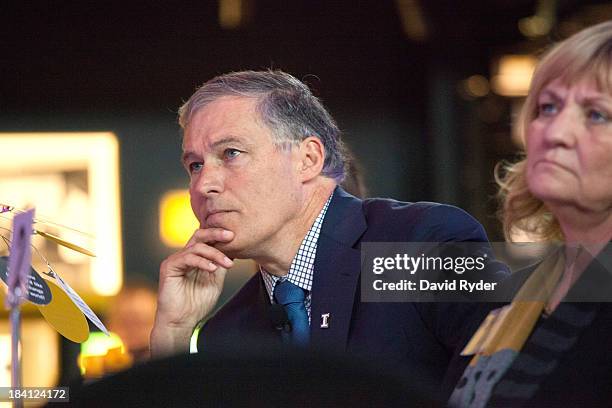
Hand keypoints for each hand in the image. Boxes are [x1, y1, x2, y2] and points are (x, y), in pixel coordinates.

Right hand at [150, 228, 234, 356]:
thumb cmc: (197, 303)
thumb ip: (221, 265)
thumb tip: (234, 250)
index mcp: (195, 258)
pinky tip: (213, 268)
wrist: (182, 321)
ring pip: (196, 247)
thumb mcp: (215, 280)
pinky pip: (187, 258)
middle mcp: (184, 256)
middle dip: (216, 233)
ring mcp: (175, 260)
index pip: (206, 239)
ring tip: (228, 264)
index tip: (236, 236)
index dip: (220, 235)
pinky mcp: (169, 267)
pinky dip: (202, 262)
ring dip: (215, 254)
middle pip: (199, 235)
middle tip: (231, 236)